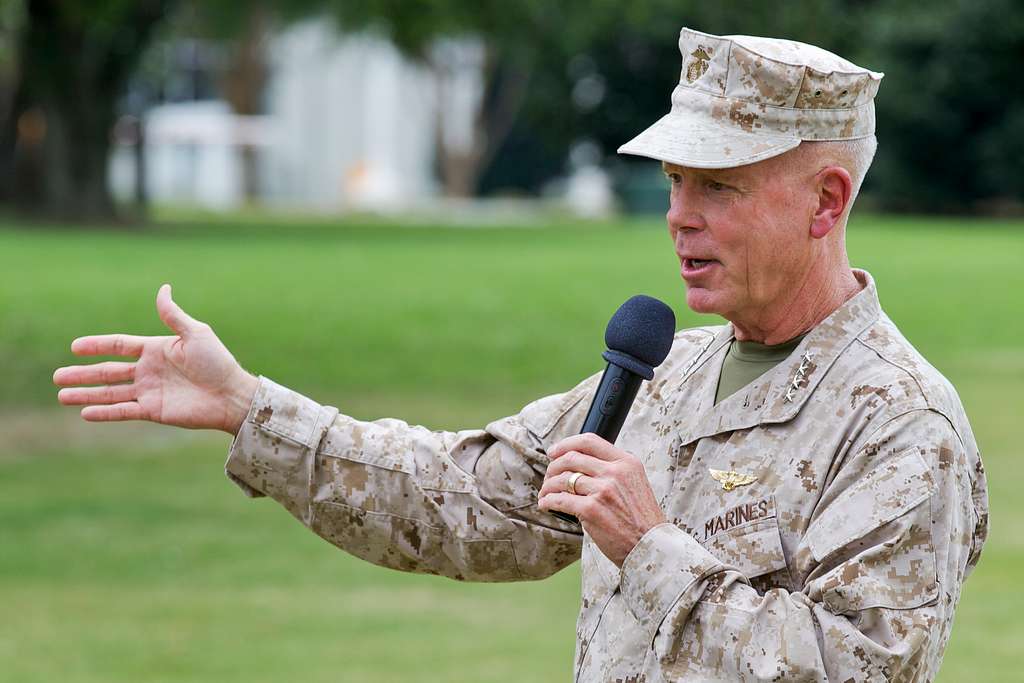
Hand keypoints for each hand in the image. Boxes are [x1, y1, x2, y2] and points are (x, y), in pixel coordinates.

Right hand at [53, 284, 258, 433]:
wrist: (231, 394)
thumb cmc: (217, 362)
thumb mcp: (195, 333)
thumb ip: (172, 315)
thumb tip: (163, 287)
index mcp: (156, 349)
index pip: (119, 345)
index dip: (97, 346)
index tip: (74, 347)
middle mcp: (149, 370)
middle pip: (108, 371)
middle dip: (83, 374)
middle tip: (57, 376)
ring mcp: (149, 392)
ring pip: (110, 393)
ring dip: (86, 394)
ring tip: (61, 395)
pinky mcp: (154, 411)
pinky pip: (123, 411)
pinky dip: (105, 412)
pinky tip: (85, 413)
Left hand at [538, 433, 666, 566]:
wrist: (652, 546)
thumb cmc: (642, 520)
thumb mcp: (635, 483)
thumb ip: (613, 471)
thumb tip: (580, 467)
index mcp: (626, 462)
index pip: (589, 441)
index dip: (566, 444)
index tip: (554, 452)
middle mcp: (615, 472)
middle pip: (571, 458)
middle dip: (553, 467)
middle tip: (549, 476)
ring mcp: (603, 490)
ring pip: (563, 479)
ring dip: (548, 486)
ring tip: (546, 493)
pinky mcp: (591, 509)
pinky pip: (560, 499)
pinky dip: (548, 501)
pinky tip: (546, 504)